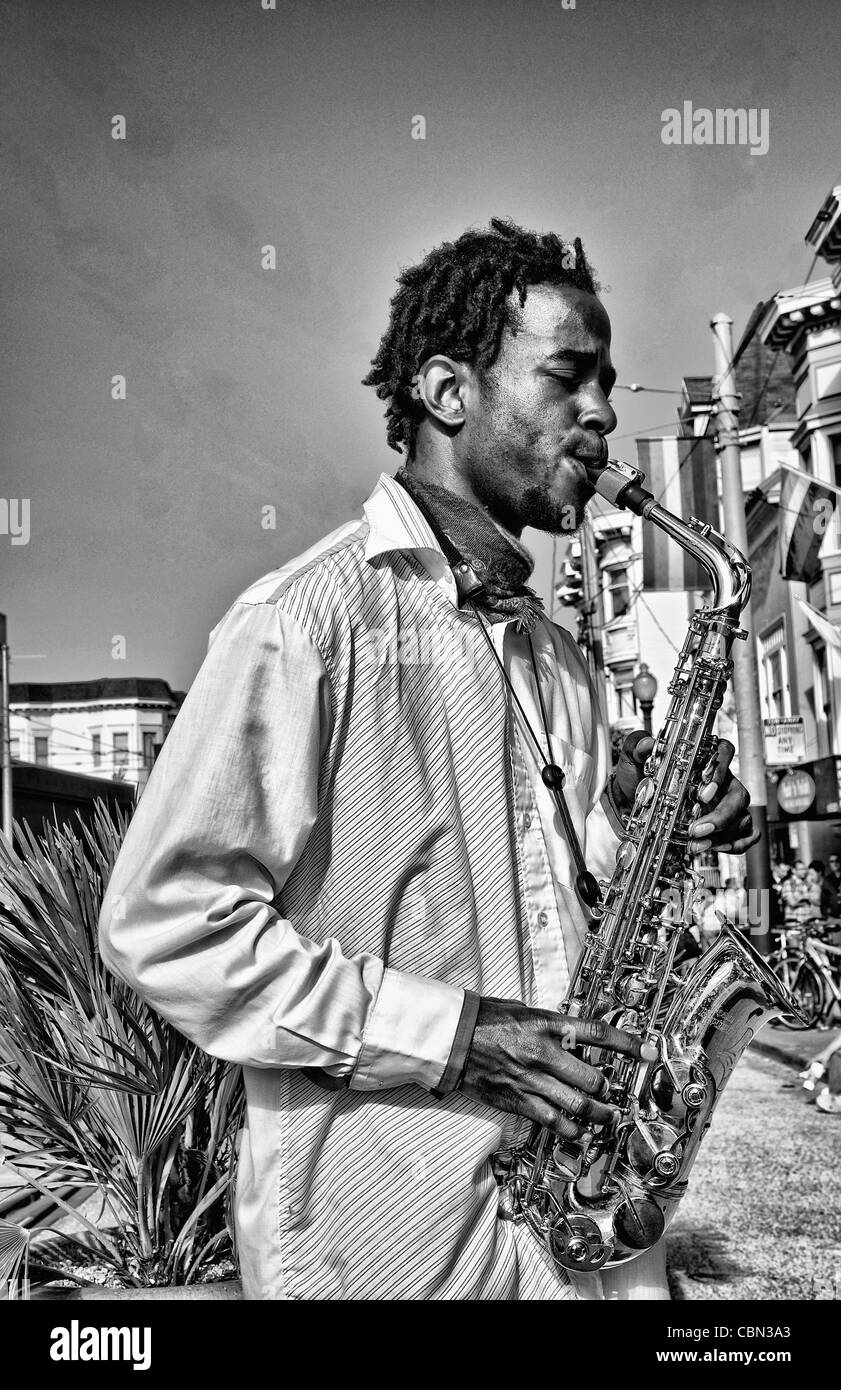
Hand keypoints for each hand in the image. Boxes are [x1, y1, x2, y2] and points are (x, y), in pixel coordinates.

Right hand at [460, 995, 657, 1140]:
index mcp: (546, 1025)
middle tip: (615, 1092)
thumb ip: (552, 1023)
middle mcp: (543, 1053)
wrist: (452, 1038)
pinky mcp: (518, 1100)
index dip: (628, 1045)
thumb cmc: (487, 1018)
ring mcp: (531, 1080)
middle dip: (609, 1088)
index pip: (597, 1034)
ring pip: (577, 1106)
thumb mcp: (524, 1010)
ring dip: (598, 1114)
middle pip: (592, 1078)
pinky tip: (579, 1131)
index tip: (648, 1052)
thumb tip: (575, 1030)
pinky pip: (552, 1121)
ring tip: (607, 1117)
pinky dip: (570, 1129)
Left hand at [610, 730, 758, 854]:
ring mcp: (725, 803)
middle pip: (739, 794)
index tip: (704, 794)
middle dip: (722, 816)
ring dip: (723, 835)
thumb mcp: (633, 758)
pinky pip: (744, 834)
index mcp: (703, 759)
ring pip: (742, 817)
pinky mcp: (725, 823)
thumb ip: (639, 746)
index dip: (720, 772)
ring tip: (697, 844)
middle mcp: (720, 781)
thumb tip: (647, 744)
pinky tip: (716, 847)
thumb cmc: (639, 775)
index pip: (725, 753)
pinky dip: (734, 844)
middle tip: (697, 829)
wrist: (631, 801)